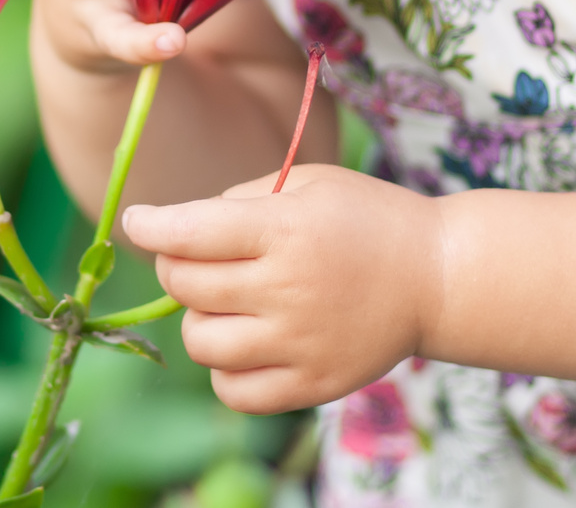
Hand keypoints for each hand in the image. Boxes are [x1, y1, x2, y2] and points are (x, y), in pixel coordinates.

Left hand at [122, 163, 441, 413]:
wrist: (438, 277)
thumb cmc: (367, 218)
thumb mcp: (308, 182)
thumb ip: (241, 200)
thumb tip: (181, 229)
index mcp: (285, 230)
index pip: (188, 233)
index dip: (149, 226)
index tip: (137, 221)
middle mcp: (288, 289)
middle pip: (185, 285)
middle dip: (175, 266)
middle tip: (197, 257)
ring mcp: (300, 343)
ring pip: (200, 341)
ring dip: (198, 318)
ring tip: (227, 302)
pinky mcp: (313, 384)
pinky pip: (234, 393)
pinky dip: (224, 370)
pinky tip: (243, 343)